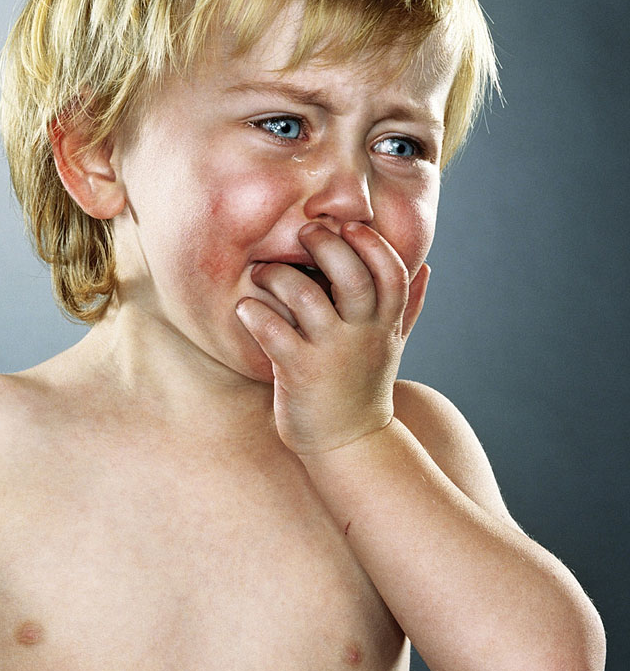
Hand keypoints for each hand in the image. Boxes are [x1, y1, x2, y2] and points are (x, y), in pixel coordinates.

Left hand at [236, 221, 428, 454]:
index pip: (391, 272)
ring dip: (279, 276)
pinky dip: (255, 314)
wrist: (349, 445)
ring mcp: (331, 354)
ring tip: (261, 272)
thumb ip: (408, 305)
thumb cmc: (363, 386)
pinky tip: (244, 308)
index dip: (373, 244)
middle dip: (326, 245)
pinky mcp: (299, 373)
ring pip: (306, 298)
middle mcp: (362, 335)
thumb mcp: (393, 344)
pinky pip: (274, 333)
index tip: (350, 225)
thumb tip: (426, 266)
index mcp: (384, 323)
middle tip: (304, 233)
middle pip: (352, 276)